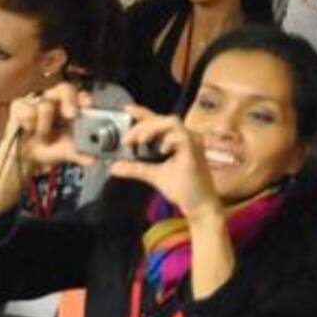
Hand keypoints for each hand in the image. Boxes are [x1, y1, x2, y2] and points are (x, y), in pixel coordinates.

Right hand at [2, 82, 95, 172]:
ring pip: (45, 106)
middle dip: (70, 101)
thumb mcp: (66, 152)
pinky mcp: (20, 105)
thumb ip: (80, 154)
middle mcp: (57, 100)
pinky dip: (30, 125)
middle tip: (72, 115)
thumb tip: (93, 159)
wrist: (24, 157)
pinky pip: (28, 112)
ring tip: (43, 137)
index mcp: (72, 108)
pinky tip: (30, 130)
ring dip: (44, 127)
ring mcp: (38, 100)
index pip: (81, 96)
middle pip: (65, 89)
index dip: (85, 99)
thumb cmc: (48, 147)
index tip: (88, 106)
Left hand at [109, 106, 222, 222]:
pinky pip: (182, 136)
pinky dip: (168, 140)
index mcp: (177, 139)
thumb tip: (114, 167)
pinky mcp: (195, 152)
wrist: (201, 206)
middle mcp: (187, 137)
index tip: (127, 110)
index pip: (158, 121)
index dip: (142, 113)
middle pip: (162, 119)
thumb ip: (135, 168)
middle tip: (127, 139)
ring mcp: (193, 142)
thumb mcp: (154, 176)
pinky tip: (161, 150)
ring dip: (153, 129)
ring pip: (171, 122)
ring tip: (140, 140)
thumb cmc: (184, 189)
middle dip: (142, 126)